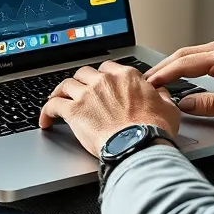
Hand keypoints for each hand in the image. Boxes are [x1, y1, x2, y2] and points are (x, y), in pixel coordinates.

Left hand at [39, 61, 180, 156]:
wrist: (140, 145)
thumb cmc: (154, 129)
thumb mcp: (168, 107)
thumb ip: (162, 96)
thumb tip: (161, 93)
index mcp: (126, 76)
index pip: (107, 68)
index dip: (102, 77)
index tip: (99, 85)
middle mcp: (104, 81)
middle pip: (84, 73)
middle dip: (80, 82)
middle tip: (78, 92)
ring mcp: (87, 94)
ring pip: (66, 85)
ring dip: (60, 93)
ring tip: (57, 101)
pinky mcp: (74, 111)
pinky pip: (53, 105)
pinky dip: (47, 111)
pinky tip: (45, 120)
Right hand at [146, 42, 213, 126]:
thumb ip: (209, 105)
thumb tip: (184, 105)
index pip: (185, 64)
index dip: (164, 75)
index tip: (149, 84)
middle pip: (186, 54)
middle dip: (165, 67)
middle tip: (148, 80)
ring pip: (194, 54)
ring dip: (176, 65)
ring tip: (161, 78)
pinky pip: (204, 58)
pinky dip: (188, 66)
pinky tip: (184, 75)